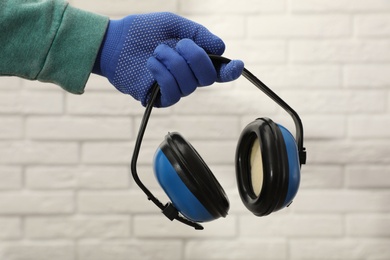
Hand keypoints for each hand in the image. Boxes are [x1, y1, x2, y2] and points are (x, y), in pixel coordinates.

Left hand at [93, 12, 243, 106]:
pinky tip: (151, 64)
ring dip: (173, 63)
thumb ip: (197, 34)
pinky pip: (172, 92)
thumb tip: (221, 48)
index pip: (218, 70)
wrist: (114, 42)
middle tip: (177, 44)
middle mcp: (187, 76)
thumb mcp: (172, 24)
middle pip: (207, 76)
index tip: (237, 65)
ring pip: (189, 84)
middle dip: (195, 57)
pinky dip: (162, 75)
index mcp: (193, 59)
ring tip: (156, 52)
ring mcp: (174, 88)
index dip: (230, 70)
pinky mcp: (159, 98)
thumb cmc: (142, 31)